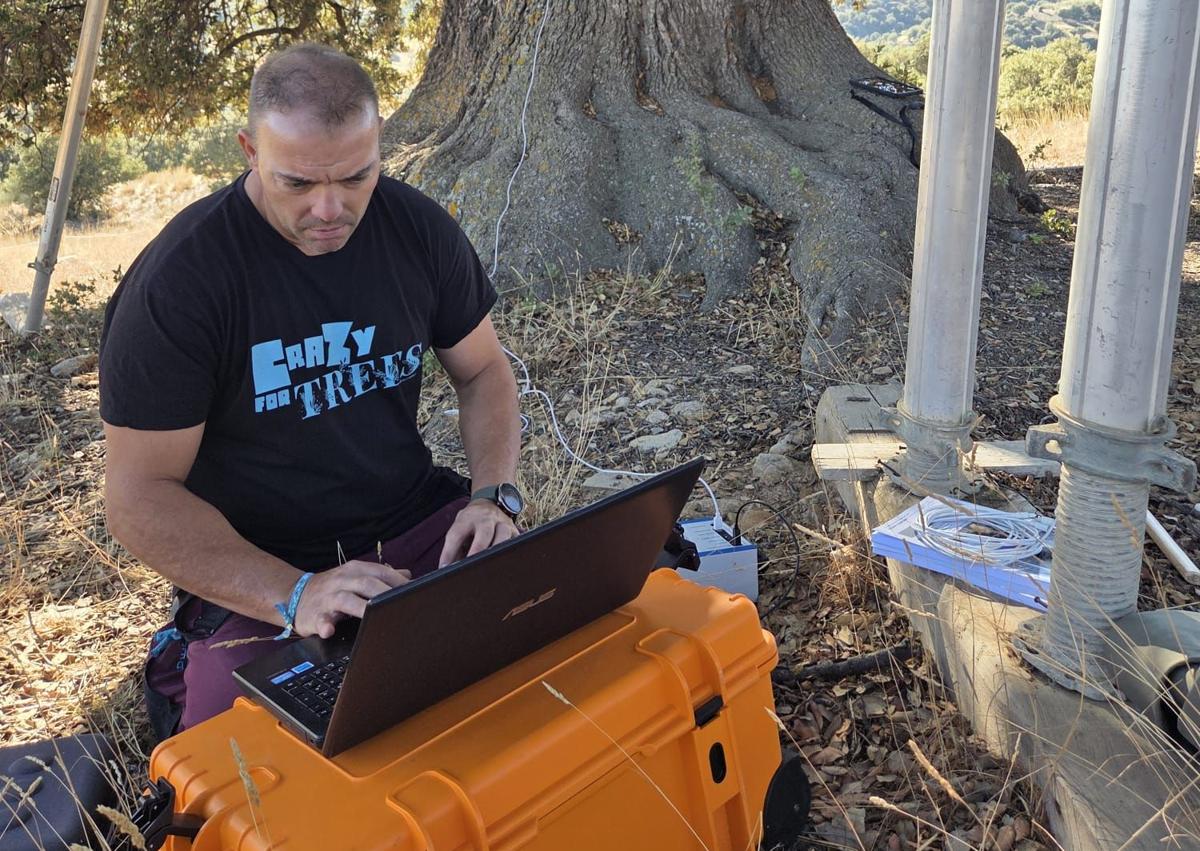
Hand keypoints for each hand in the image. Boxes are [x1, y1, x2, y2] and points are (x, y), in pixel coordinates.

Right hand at [293, 560, 410, 638]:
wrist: (295, 595)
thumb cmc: (333, 588)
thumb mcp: (356, 577)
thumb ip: (381, 576)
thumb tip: (408, 575)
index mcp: (355, 570)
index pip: (381, 572)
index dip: (398, 582)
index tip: (415, 592)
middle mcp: (342, 580)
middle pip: (367, 583)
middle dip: (385, 593)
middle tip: (402, 605)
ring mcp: (328, 597)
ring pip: (346, 599)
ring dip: (361, 607)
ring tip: (374, 615)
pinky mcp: (315, 614)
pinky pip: (320, 620)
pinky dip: (325, 625)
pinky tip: (329, 631)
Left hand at [438, 500, 517, 566]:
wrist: (488, 504)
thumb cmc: (470, 523)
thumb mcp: (459, 528)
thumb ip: (454, 547)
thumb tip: (448, 569)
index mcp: (467, 518)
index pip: (457, 534)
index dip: (449, 551)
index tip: (444, 567)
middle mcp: (486, 519)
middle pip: (484, 532)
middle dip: (478, 550)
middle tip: (470, 566)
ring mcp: (502, 523)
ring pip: (504, 535)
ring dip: (497, 550)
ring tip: (490, 567)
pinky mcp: (514, 530)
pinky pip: (515, 541)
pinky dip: (510, 552)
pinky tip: (504, 564)